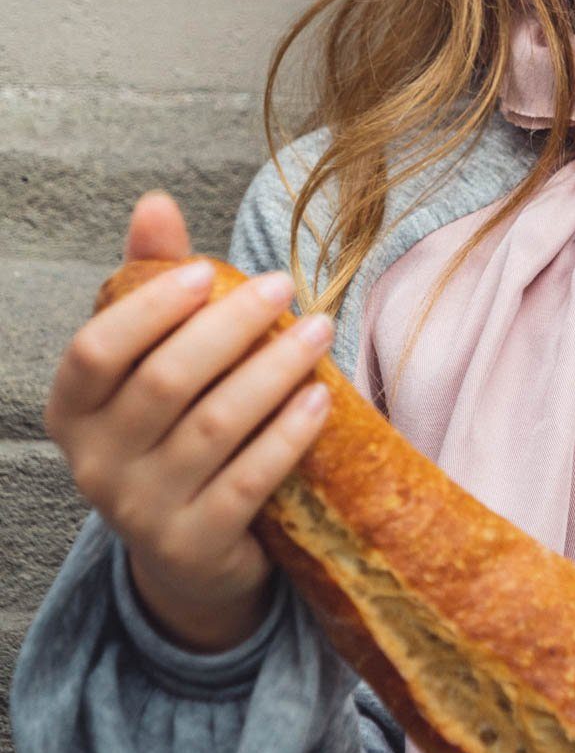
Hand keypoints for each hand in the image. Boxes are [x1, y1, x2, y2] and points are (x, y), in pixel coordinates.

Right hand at [44, 190, 333, 652]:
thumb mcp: (153, 358)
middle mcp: (95, 464)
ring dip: (273, 370)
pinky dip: (288, 435)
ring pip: (215, 427)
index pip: (95, 351)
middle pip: (165, 383)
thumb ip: (151, 282)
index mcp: (73, 410)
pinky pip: (249, 481)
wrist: (192, 550)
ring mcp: (142, 512)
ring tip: (320, 329)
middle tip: (283, 284)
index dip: (148, 309)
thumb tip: (156, 201)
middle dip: (230, 327)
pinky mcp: (195, 547)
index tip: (204, 271)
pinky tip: (321, 397)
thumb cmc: (174, 426)